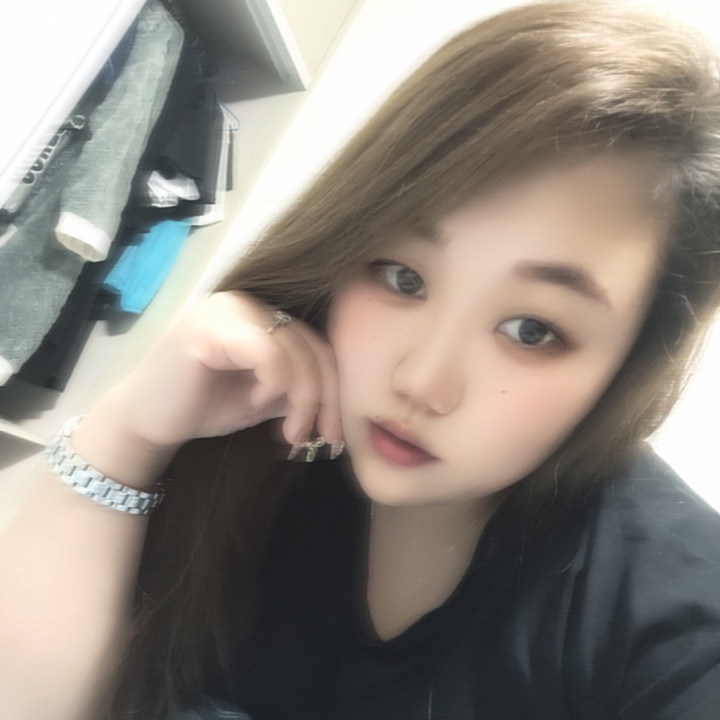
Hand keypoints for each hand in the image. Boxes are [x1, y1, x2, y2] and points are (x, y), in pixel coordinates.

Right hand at [103, 291, 342, 451]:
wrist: (145, 422)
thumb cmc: (203, 407)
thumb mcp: (266, 398)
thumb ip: (298, 387)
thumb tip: (337, 401)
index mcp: (261, 315)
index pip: (317, 344)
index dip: (333, 389)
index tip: (332, 433)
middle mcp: (246, 302)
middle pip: (312, 346)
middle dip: (323, 400)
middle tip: (313, 438)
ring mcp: (227, 310)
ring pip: (295, 350)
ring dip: (302, 400)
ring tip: (286, 432)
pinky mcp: (209, 327)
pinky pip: (268, 352)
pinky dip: (274, 385)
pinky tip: (256, 405)